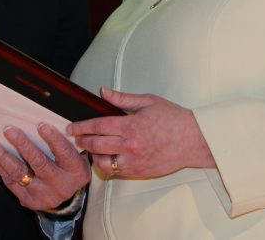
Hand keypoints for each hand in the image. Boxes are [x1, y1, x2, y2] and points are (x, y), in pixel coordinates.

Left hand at [0, 123, 90, 210]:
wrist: (65, 195)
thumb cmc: (68, 166)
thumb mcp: (76, 155)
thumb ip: (64, 141)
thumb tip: (40, 119)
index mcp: (76, 171)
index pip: (65, 153)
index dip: (53, 139)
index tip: (40, 125)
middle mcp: (61, 185)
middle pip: (39, 163)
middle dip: (22, 145)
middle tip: (8, 130)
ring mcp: (43, 195)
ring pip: (20, 174)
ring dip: (3, 156)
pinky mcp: (29, 200)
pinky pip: (10, 182)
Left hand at [66, 87, 214, 178]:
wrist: (194, 140)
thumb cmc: (173, 118)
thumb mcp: (148, 101)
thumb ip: (122, 99)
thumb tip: (103, 92)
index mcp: (130, 125)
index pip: (97, 126)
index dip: (81, 127)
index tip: (71, 127)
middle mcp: (130, 145)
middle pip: (96, 145)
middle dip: (82, 140)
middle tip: (76, 137)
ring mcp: (134, 161)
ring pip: (103, 162)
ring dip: (93, 156)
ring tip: (91, 149)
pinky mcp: (140, 171)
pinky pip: (117, 172)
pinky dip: (108, 166)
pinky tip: (107, 158)